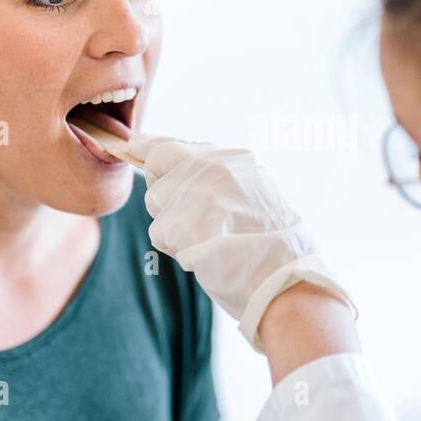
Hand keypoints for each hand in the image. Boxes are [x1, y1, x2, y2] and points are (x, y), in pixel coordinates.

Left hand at [125, 133, 357, 351]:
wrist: (285, 277)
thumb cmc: (274, 245)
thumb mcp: (257, 193)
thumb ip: (220, 178)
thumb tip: (177, 172)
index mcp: (234, 158)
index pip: (176, 144)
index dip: (152, 148)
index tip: (135, 147)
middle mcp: (214, 166)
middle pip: (157, 166)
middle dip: (164, 192)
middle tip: (190, 217)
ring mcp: (198, 192)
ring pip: (155, 201)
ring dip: (171, 223)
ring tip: (205, 238)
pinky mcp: (185, 221)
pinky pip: (158, 232)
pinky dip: (174, 246)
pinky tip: (201, 251)